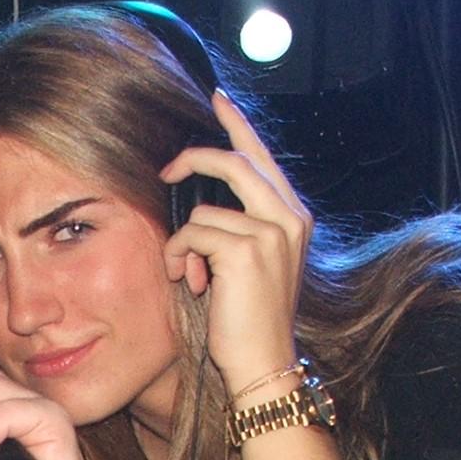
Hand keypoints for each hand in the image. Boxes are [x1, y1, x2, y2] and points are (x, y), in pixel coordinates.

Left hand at [159, 92, 314, 391]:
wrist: (264, 362)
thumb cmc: (249, 319)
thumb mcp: (252, 264)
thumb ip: (239, 227)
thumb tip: (201, 205)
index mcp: (294, 217)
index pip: (262, 157)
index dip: (236, 124)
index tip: (216, 97)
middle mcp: (290, 218)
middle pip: (234, 162)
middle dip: (193, 161)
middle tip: (166, 171)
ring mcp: (271, 232)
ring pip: (203, 210)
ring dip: (181, 243)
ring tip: (187, 274)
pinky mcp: (246, 250)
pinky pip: (191, 233)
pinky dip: (177, 256)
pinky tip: (188, 282)